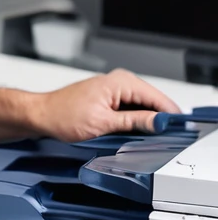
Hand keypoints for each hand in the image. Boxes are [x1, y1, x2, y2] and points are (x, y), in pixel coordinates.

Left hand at [32, 69, 179, 141]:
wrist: (41, 115)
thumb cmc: (62, 115)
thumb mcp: (104, 123)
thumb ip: (134, 122)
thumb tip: (159, 122)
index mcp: (121, 82)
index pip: (157, 97)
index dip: (169, 115)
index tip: (178, 130)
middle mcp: (120, 81)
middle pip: (152, 101)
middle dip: (159, 119)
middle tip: (166, 139)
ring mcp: (115, 89)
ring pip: (142, 106)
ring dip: (146, 121)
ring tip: (149, 137)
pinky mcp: (109, 98)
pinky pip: (130, 108)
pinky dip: (135, 120)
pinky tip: (135, 132)